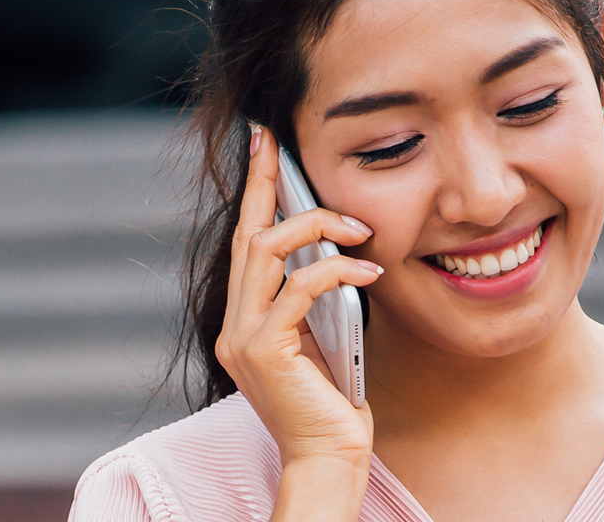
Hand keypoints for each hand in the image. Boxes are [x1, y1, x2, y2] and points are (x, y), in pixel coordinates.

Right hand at [218, 125, 383, 471]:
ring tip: (359, 228)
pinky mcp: (264, 351)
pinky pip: (299, 289)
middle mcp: (234, 325)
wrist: (327, 461)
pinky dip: (335, 270)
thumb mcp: (324, 340)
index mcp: (244, 322)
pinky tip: (368, 269)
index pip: (245, 243)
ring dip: (315, 229)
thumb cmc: (333, 407)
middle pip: (246, 235)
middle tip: (281, 143)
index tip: (262, 145)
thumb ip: (316, 301)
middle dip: (266, 184)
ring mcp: (243, 337)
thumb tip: (334, 252)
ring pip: (265, 252)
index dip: (254, 192)